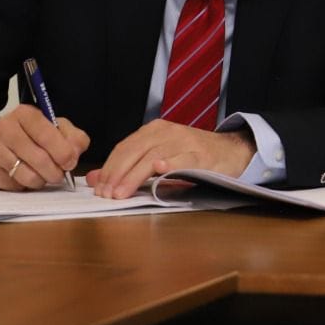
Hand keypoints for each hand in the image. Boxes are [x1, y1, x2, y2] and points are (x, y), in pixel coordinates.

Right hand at [0, 105, 88, 190]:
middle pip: (41, 159)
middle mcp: (6, 129)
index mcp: (25, 114)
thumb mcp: (49, 127)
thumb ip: (71, 136)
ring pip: (29, 176)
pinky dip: (23, 186)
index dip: (64, 152)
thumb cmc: (23, 135)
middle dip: (56, 172)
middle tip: (58, 174)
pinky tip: (20, 176)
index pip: (49, 134)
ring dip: (40, 181)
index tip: (70, 162)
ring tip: (40, 175)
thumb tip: (75, 153)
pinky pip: (14, 186)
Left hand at [87, 120, 255, 198]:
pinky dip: (170, 165)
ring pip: (154, 156)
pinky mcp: (201, 155)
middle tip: (105, 194)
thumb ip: (126, 167)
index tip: (98, 188)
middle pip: (135, 151)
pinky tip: (160, 171)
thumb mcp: (157, 157)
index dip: (109, 167)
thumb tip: (93, 179)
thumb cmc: (192, 155)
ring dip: (134, 176)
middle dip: (117, 174)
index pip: (124, 147)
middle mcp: (167, 131)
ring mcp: (185, 142)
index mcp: (154, 130)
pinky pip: (183, 159)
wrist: (230, 151)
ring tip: (121, 193)